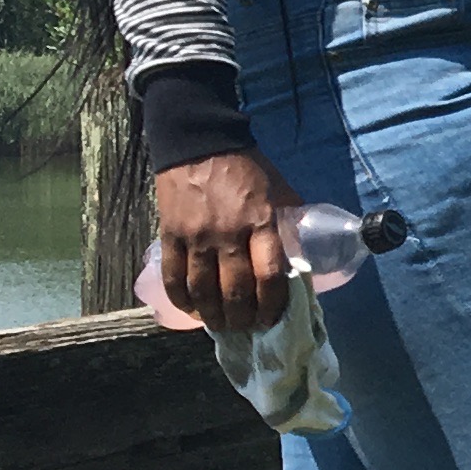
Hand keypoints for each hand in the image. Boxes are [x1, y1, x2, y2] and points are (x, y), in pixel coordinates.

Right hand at [155, 150, 306, 335]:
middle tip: (246, 328)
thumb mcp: (279, 189)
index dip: (272, 305)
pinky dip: (183, 300)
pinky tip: (193, 310)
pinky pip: (174, 278)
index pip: (269, 276)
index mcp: (261, 222)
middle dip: (242, 318)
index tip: (272, 319)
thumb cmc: (246, 166)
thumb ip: (287, 221)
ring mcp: (196, 237)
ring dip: (213, 316)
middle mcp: (228, 234)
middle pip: (235, 291)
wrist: (199, 141)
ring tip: (221, 325)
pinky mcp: (170, 235)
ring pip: (203, 291)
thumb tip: (300, 253)